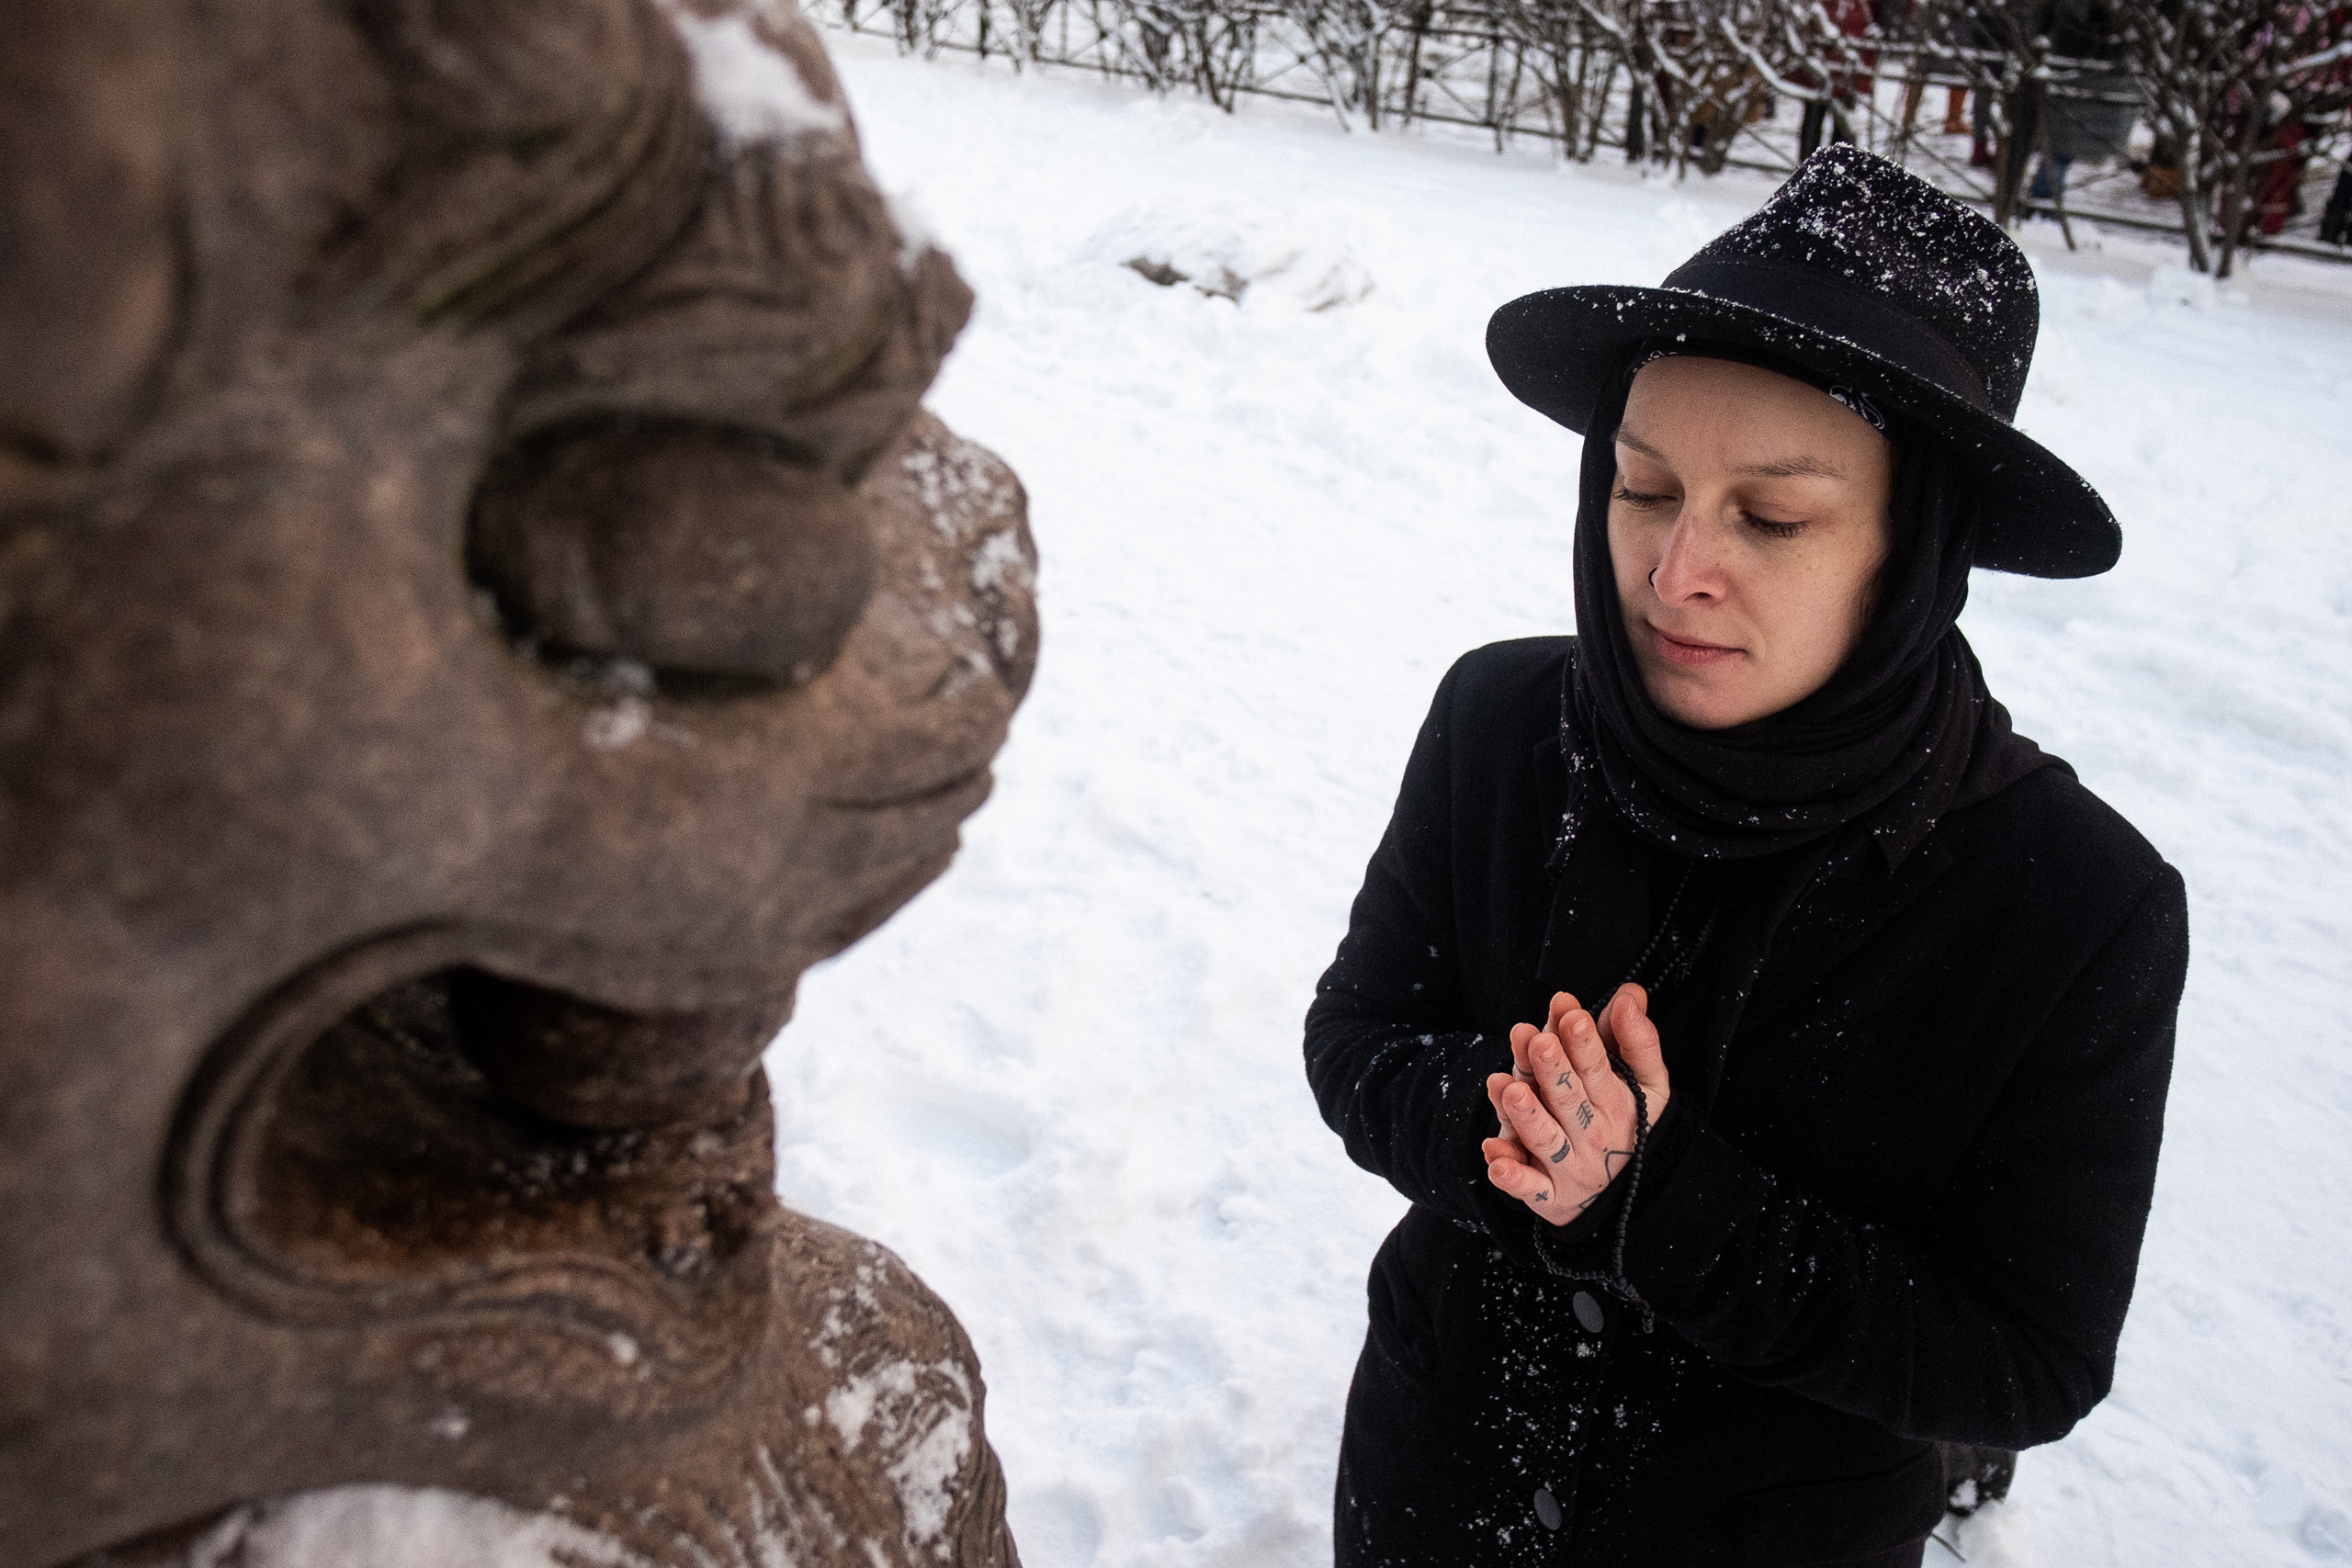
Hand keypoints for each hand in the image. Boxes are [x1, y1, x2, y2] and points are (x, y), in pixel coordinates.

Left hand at [1481, 986, 1670, 1227]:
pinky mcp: (1550, 1197)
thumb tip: (1630, 995)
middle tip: (1539, 1042)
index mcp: (1615, 1103)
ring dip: (1528, 1118)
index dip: (1585, 1043)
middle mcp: (1592, 1135)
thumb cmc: (1632, 1126)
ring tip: (1511, 1091)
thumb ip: (1637, 1040)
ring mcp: (1569, 1167)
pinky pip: (1530, 1189)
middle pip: (1568, 1099)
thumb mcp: (1648, 1084)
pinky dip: (1513, 1176)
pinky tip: (1492, 1155)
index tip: (1571, 1014)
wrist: (1634, 1199)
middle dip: (1553, 1071)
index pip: (1597, 1069)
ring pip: (1545, 1139)